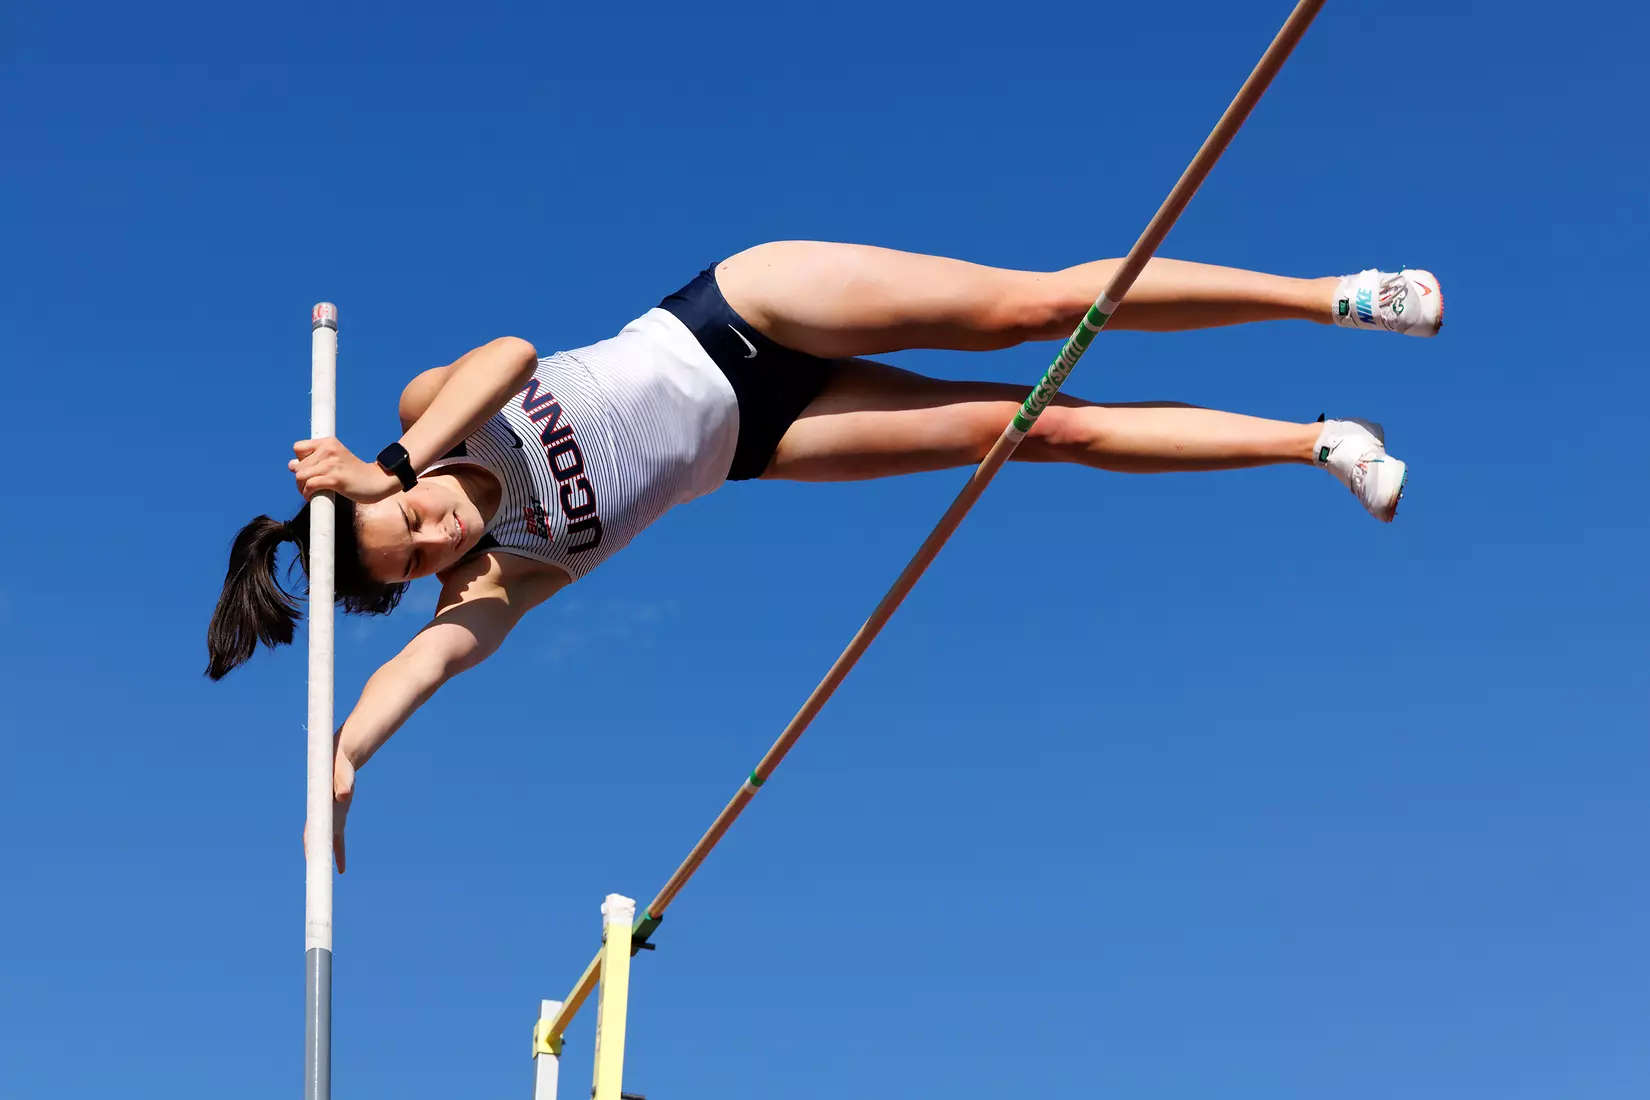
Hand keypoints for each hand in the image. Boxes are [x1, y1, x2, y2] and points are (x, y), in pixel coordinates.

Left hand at [290, 437, 401, 502]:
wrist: (378, 481)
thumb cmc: (355, 473)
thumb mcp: (335, 460)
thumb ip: (314, 460)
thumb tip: (291, 465)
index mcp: (329, 442)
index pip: (298, 448)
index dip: (301, 461)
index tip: (310, 470)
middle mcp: (329, 450)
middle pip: (297, 466)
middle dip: (300, 479)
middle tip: (310, 487)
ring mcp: (332, 464)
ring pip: (300, 476)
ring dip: (302, 488)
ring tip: (310, 492)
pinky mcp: (335, 479)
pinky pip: (310, 486)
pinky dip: (307, 494)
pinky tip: (314, 497)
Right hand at [301, 751, 354, 873]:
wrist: (341, 760)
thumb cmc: (340, 766)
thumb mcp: (343, 773)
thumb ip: (344, 783)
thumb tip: (345, 796)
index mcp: (321, 809)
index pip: (313, 831)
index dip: (311, 845)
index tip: (311, 860)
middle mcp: (323, 817)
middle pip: (317, 843)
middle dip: (315, 859)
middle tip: (315, 878)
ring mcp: (330, 819)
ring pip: (327, 845)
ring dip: (327, 860)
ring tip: (328, 879)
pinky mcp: (339, 819)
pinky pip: (338, 841)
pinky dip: (339, 854)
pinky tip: (341, 869)